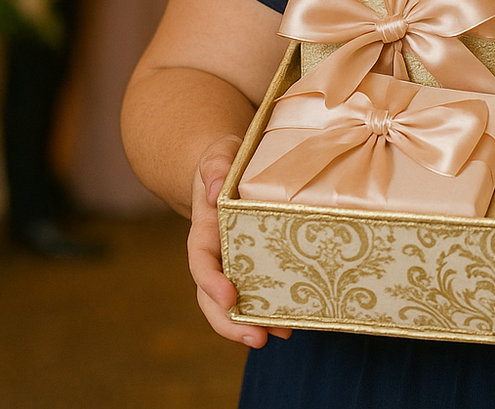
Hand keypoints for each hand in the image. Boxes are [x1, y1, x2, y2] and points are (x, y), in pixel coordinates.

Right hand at [188, 134, 291, 347]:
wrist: (232, 169)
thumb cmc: (226, 161)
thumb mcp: (219, 155)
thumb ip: (213, 168)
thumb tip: (212, 191)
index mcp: (205, 230)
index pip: (201, 262)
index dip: (211, 282)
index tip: (229, 297)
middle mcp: (217, 255)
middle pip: (213, 297)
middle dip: (230, 322)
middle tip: (256, 339)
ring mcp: (235, 265)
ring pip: (236, 304)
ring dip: (254, 324)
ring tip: (281, 336)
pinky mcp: (256, 267)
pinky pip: (259, 294)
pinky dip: (272, 311)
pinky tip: (293, 324)